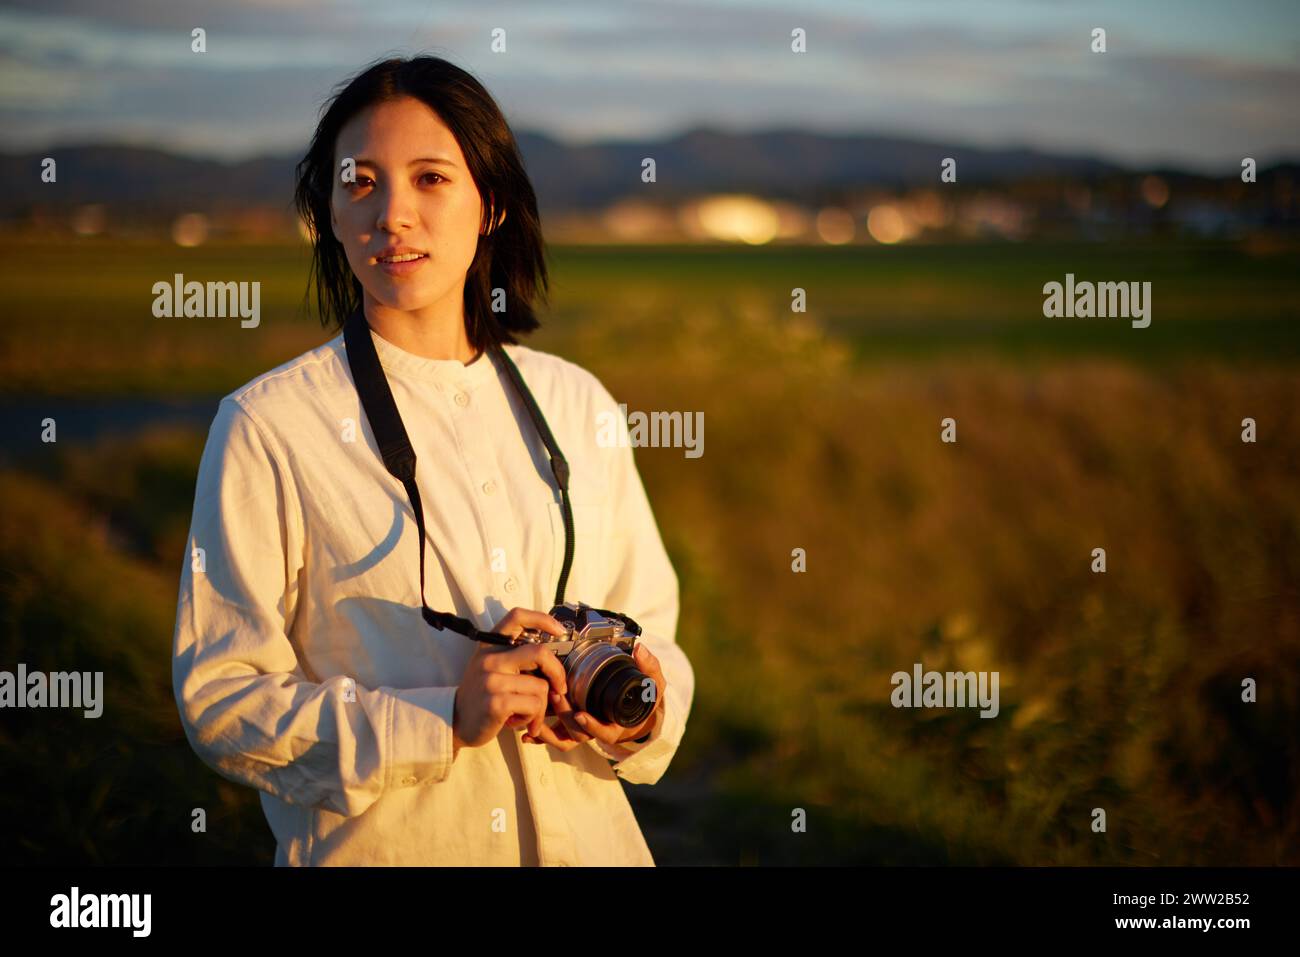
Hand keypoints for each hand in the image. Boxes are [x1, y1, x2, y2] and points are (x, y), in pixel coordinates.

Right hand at [452, 607, 570, 752]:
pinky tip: (521, 722)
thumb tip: (553, 660)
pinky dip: (534, 718)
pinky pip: (534, 705)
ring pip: (540, 686)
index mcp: (491, 644)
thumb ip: (516, 658)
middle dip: (557, 672)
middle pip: (540, 653)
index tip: (559, 630)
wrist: (456, 721)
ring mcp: (492, 679)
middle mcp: (490, 658)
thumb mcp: (492, 667)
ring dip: (542, 706)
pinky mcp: (496, 702)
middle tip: (559, 688)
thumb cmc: (483, 695)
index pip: (517, 617)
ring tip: (527, 713)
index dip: (542, 618)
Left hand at [544, 643, 665, 749]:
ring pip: (564, 739)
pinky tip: (527, 733)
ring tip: (536, 712)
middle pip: (579, 734)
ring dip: (549, 729)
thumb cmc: (646, 698)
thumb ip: (650, 667)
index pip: (605, 732)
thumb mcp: (654, 683)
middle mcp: (600, 730)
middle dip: (565, 718)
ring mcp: (585, 730)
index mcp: (619, 724)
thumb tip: (640, 649)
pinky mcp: (572, 728)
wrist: (638, 710)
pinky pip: (556, 737)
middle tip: (555, 697)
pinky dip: (541, 737)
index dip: (593, 726)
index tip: (581, 714)